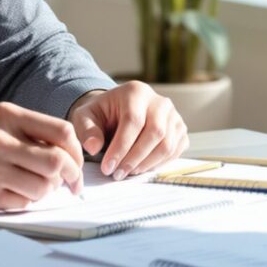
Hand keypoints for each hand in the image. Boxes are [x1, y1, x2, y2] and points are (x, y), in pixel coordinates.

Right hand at [0, 103, 84, 212]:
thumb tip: (69, 157)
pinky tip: (7, 196)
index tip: (76, 165)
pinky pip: (21, 205)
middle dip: (70, 178)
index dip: (77, 152)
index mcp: (6, 116)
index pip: (62, 131)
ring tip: (30, 189)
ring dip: (44, 193)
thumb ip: (26, 134)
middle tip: (69, 186)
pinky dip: (23, 204)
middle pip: (57, 162)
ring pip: (43, 188)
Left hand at [70, 82, 188, 179]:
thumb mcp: (85, 117)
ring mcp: (173, 116)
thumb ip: (86, 130)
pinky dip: (159, 164)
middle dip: (135, 158)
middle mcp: (159, 101)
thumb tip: (94, 147)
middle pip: (155, 132)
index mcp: (135, 92)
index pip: (133, 121)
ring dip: (147, 164)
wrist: (117, 112)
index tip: (107, 167)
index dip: (121, 147)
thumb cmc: (101, 115)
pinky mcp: (180, 130)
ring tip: (127, 172)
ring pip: (167, 144)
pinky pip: (176, 151)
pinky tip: (141, 168)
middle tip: (117, 174)